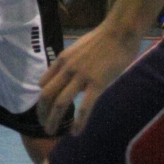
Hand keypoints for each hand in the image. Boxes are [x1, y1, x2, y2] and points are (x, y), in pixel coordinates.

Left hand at [38, 22, 140, 136]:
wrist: (120, 30)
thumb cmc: (105, 38)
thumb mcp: (80, 48)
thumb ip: (74, 65)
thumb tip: (76, 83)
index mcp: (62, 59)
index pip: (44, 83)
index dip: (42, 98)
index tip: (45, 109)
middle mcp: (67, 68)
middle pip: (46, 95)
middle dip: (42, 113)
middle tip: (43, 125)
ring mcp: (81, 76)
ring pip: (60, 103)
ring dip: (53, 120)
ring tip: (51, 132)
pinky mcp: (97, 83)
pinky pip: (84, 107)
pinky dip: (78, 122)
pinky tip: (76, 132)